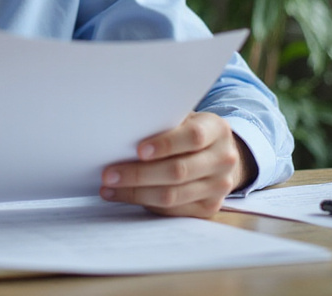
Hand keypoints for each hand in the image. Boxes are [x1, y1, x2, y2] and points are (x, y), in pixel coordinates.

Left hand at [99, 112, 256, 217]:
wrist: (219, 155)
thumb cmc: (189, 133)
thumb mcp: (183, 120)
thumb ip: (162, 124)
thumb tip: (121, 134)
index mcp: (217, 130)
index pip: (193, 136)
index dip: (165, 144)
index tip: (138, 150)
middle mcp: (223, 159)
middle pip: (178, 171)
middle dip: (139, 174)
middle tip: (109, 174)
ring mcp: (218, 187)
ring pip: (173, 195)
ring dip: (136, 193)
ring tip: (109, 188)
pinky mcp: (209, 208)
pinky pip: (173, 210)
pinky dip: (145, 204)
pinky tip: (124, 196)